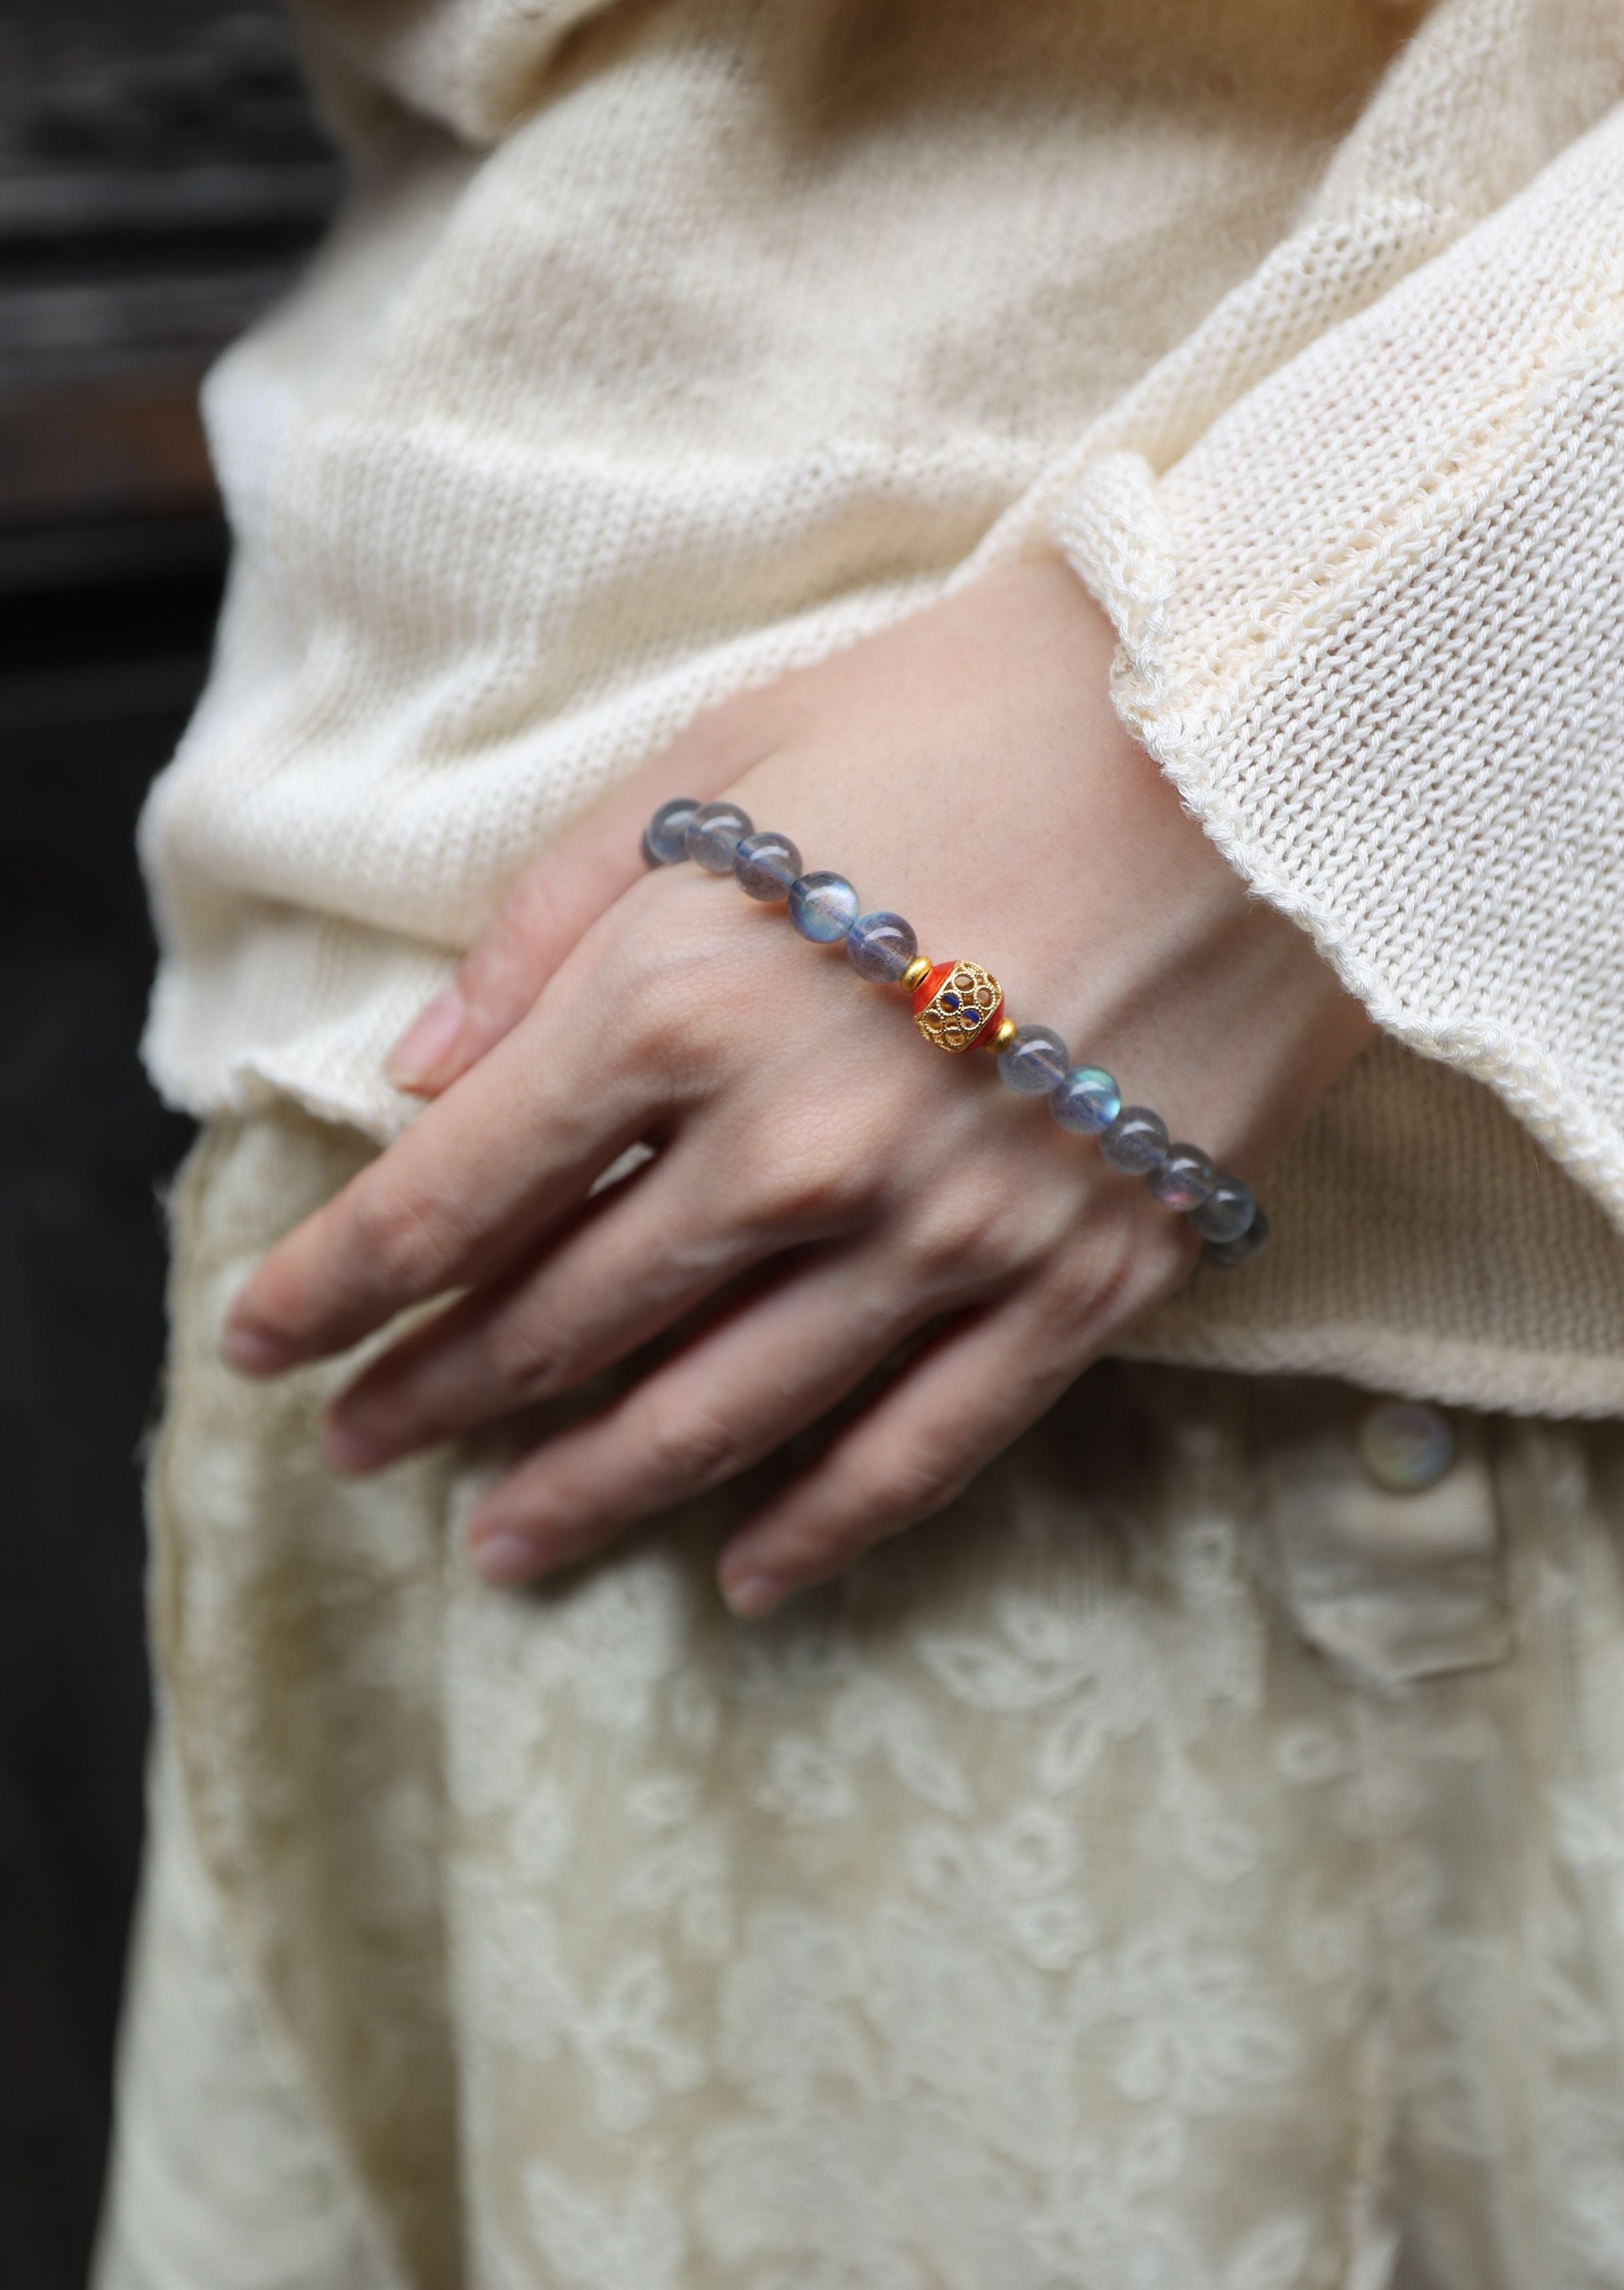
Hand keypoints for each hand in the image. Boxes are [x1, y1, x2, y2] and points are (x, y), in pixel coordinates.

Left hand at [223, 563, 1369, 1613]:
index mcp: (679, 999)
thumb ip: (552, 926)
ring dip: (587, 1490)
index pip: (451, 1194)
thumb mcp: (725, 765)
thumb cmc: (967, 713)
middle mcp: (790, 1146)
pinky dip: (821, 1527)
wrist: (1249, 730)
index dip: (334, 1284)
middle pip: (561, 1321)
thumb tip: (425, 1071)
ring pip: (718, 1417)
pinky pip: (921, 1447)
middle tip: (357, 1447)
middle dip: (433, 1394)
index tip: (262, 1345)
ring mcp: (941, 1232)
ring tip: (500, 1546)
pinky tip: (744, 1576)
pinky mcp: (1074, 1279)